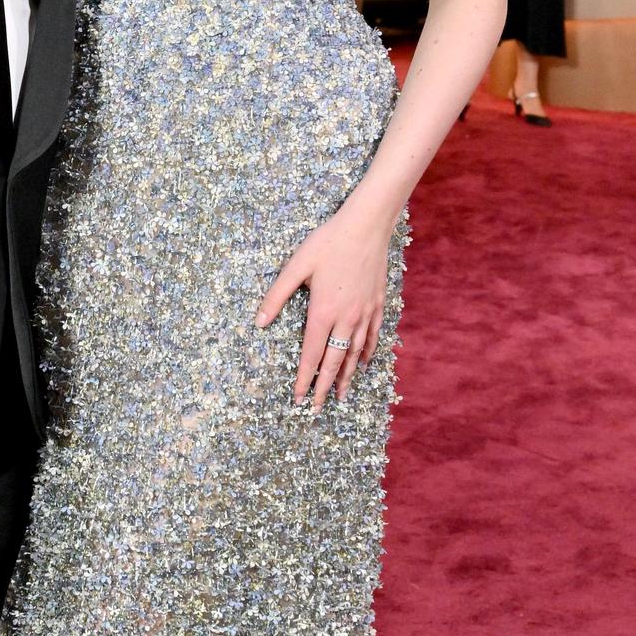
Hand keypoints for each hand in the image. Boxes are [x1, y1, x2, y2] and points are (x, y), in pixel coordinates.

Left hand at [256, 195, 395, 413]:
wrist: (367, 226)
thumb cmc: (328, 242)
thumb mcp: (296, 266)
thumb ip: (277, 296)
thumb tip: (258, 322)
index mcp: (323, 311)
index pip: (311, 354)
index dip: (304, 378)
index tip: (299, 398)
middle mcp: (346, 318)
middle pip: (334, 361)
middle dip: (324, 387)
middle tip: (318, 408)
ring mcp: (365, 313)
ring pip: (355, 353)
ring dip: (346, 376)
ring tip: (341, 395)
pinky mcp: (378, 305)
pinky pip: (372, 337)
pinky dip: (367, 354)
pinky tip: (363, 364)